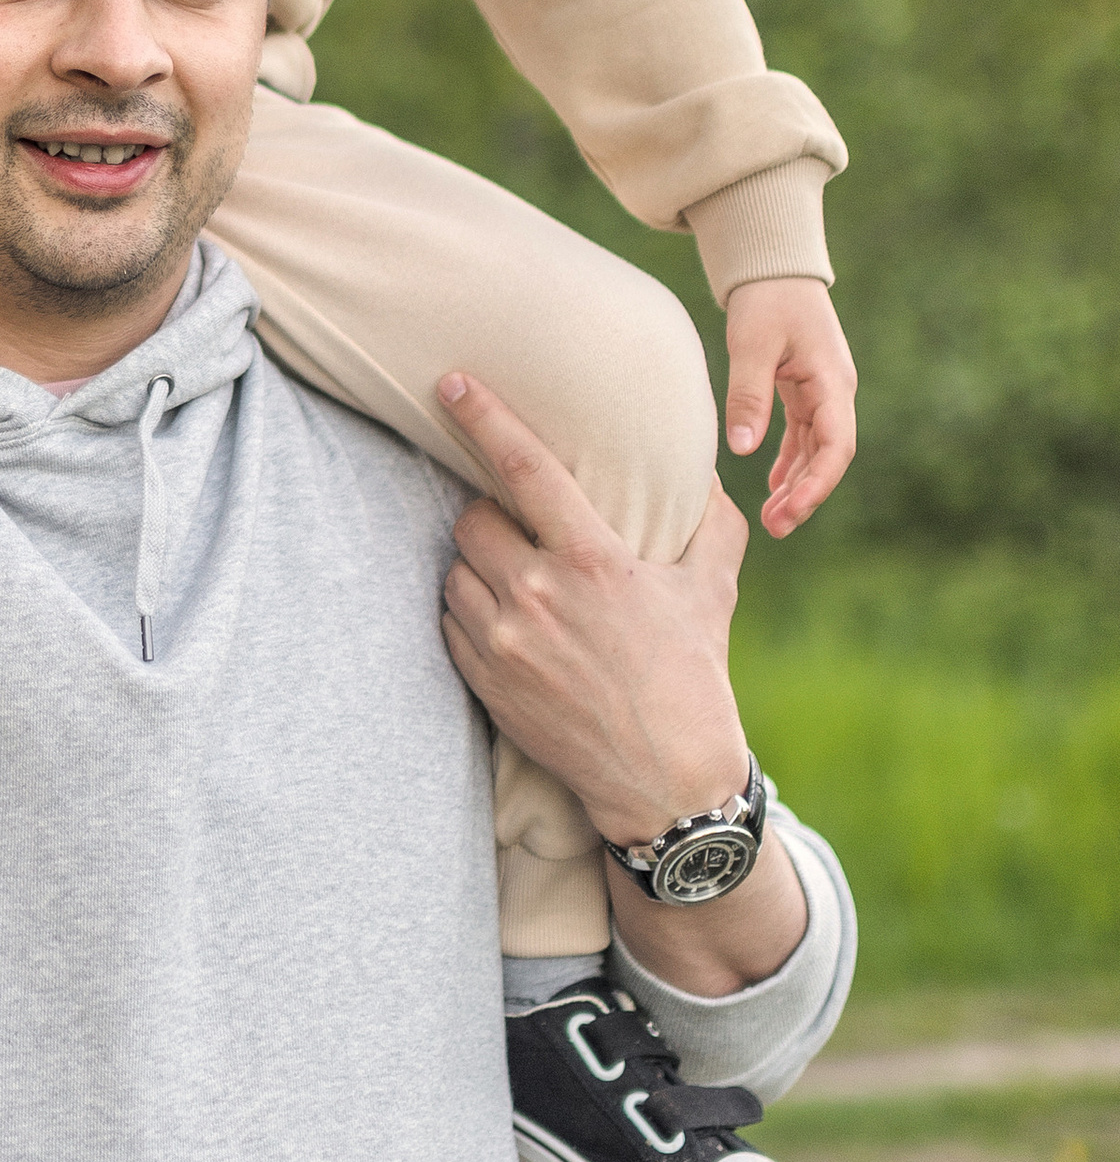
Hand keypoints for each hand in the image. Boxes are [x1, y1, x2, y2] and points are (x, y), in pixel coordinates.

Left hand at [434, 372, 751, 847]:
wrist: (664, 779)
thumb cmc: (693, 675)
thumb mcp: (711, 589)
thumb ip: (710, 520)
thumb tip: (702, 470)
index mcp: (593, 561)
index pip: (522, 469)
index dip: (482, 417)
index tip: (450, 381)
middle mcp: (538, 595)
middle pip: (473, 519)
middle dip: (490, 514)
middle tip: (520, 528)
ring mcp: (503, 641)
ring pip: (456, 569)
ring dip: (478, 564)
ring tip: (518, 579)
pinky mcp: (483, 679)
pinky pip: (450, 620)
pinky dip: (469, 611)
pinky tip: (506, 621)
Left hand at [723, 275, 855, 536]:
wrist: (774, 267)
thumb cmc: (765, 300)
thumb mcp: (751, 345)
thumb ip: (748, 396)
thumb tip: (743, 450)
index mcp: (832, 382)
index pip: (837, 446)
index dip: (817, 483)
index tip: (791, 511)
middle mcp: (835, 392)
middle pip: (829, 456)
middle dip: (806, 495)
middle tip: (776, 528)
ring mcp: (822, 392)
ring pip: (817, 450)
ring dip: (798, 485)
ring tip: (773, 519)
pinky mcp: (805, 390)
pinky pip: (804, 436)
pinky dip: (791, 462)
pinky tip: (774, 487)